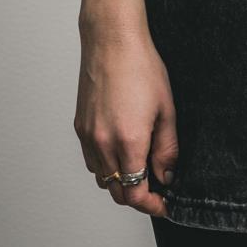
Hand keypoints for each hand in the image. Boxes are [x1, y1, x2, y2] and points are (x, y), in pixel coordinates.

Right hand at [74, 21, 178, 217]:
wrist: (112, 40)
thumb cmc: (141, 67)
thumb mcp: (166, 108)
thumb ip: (167, 148)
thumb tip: (167, 175)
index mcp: (128, 141)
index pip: (135, 194)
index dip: (151, 205)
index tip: (164, 204)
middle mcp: (103, 144)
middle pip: (117, 192)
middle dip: (138, 197)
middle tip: (157, 189)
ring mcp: (88, 136)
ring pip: (102, 178)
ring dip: (121, 181)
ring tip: (141, 167)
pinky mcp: (79, 127)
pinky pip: (91, 160)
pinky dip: (106, 166)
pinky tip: (121, 151)